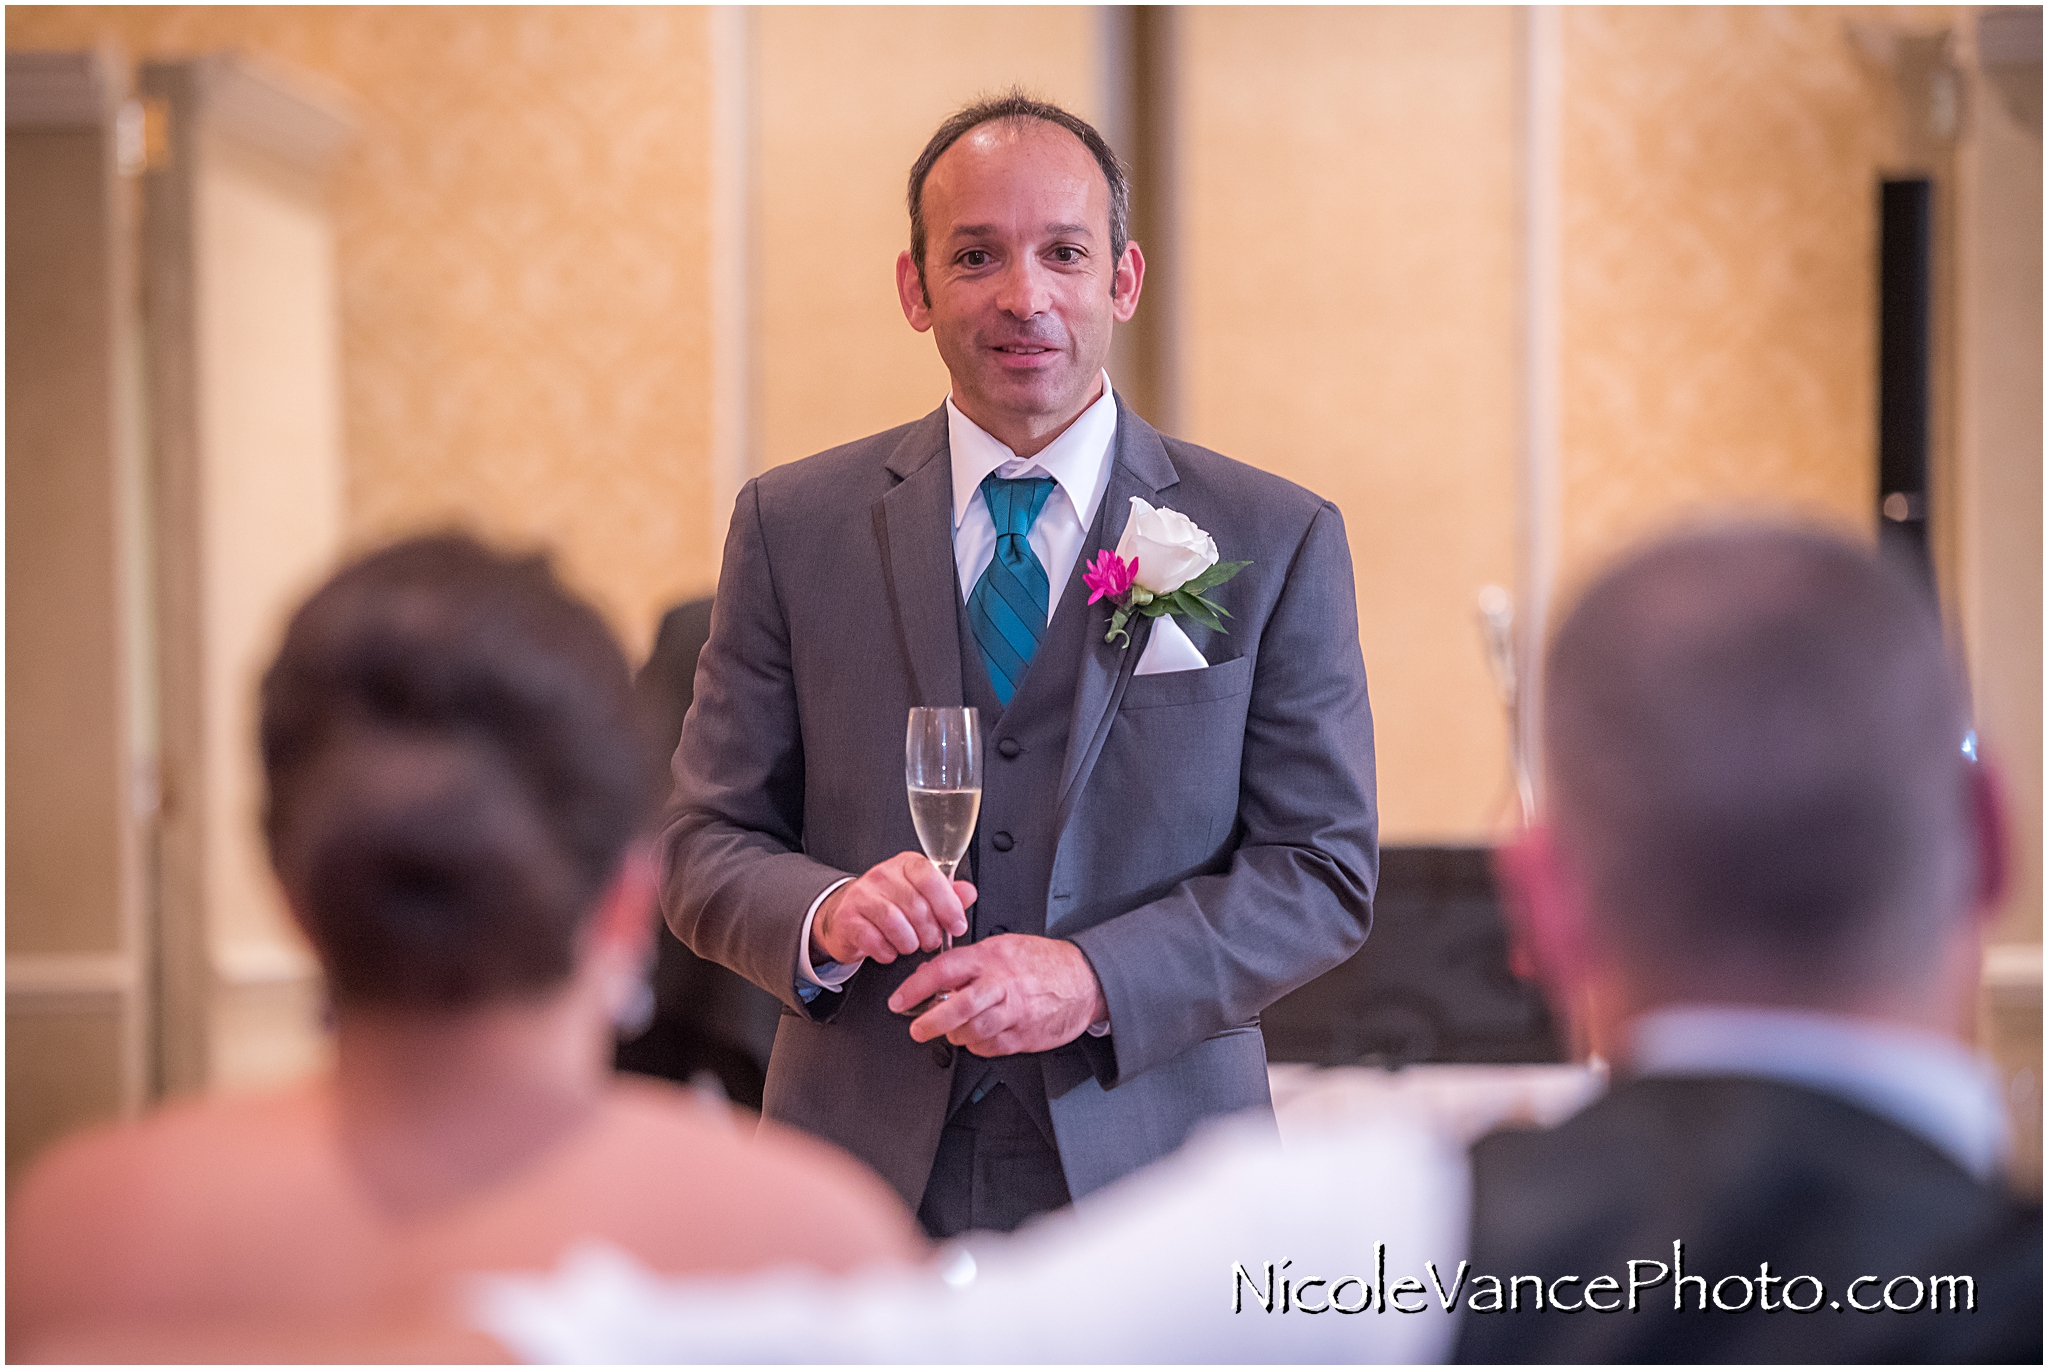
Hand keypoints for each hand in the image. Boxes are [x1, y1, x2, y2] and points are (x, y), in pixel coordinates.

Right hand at [811, 852, 974, 966]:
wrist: (850, 917)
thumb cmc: (891, 906)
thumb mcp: (922, 896)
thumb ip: (948, 895)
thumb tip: (969, 893)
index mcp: (906, 865)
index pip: (930, 877)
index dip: (948, 905)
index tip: (957, 926)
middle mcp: (882, 875)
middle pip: (916, 905)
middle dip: (930, 932)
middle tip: (931, 941)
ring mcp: (862, 895)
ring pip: (895, 923)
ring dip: (909, 943)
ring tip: (910, 945)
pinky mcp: (847, 918)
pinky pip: (874, 940)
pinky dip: (887, 952)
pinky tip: (889, 950)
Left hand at [888, 934, 1105, 1055]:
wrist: (1085, 980)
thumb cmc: (1042, 962)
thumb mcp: (1002, 946)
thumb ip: (967, 961)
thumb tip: (930, 974)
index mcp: (992, 958)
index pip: (945, 970)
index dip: (916, 986)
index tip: (899, 999)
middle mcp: (1002, 985)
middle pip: (958, 1007)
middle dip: (931, 1022)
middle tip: (916, 1028)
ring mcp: (1014, 1013)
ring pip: (972, 1032)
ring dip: (955, 1034)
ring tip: (952, 1029)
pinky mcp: (1024, 1036)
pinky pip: (990, 1047)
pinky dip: (977, 1045)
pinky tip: (977, 1036)